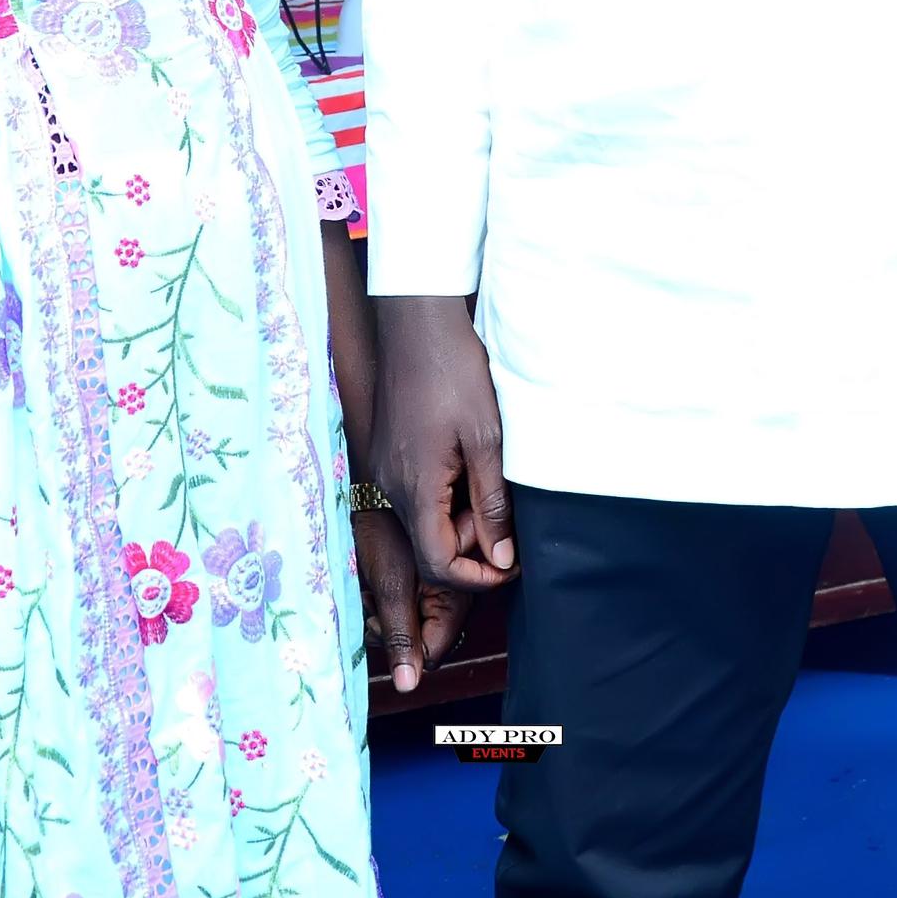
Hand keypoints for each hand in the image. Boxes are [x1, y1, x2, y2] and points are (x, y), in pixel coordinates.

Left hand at [351, 505, 470, 693]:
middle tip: (369, 598)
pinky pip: (404, 603)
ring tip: (365, 585)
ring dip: (383, 612)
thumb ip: (402, 634)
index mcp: (455, 597)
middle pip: (423, 638)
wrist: (374, 488)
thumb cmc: (386, 527)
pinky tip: (368, 578)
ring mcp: (439, 584)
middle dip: (391, 626)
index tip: (378, 619)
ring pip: (410, 622)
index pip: (433, 650)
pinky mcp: (424, 575)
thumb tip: (408, 684)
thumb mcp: (391, 585)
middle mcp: (453, 593)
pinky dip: (382, 597)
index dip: (403, 645)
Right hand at [371, 294, 518, 592]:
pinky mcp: (389, 453)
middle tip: (505, 512)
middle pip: (429, 546)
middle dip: (472, 544)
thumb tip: (501, 557)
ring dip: (459, 517)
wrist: (415, 321)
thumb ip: (492, 503)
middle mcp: (392, 486)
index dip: (476, 576)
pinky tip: (468, 464)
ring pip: (423, 521)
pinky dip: (445, 496)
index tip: (510, 564)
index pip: (438, 563)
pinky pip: (416, 495)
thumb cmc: (453, 372)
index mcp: (414, 488)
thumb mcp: (486, 439)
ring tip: (489, 480)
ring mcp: (386, 469)